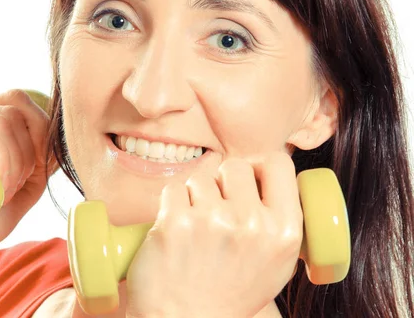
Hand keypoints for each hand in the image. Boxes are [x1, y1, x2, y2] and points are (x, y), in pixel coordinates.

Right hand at [0, 89, 57, 259]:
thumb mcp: (22, 180)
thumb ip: (42, 156)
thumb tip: (63, 130)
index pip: (15, 99)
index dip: (40, 126)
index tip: (40, 165)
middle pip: (12, 110)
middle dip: (29, 152)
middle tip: (15, 188)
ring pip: (2, 120)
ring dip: (17, 160)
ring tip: (5, 191)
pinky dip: (4, 157)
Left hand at [125, 152, 301, 317]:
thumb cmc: (230, 292)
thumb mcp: (276, 263)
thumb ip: (280, 221)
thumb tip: (272, 179)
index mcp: (285, 232)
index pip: (278, 163)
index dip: (260, 166)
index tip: (248, 177)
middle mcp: (253, 224)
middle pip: (235, 166)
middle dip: (223, 183)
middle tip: (215, 209)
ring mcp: (213, 221)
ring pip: (201, 177)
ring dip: (195, 196)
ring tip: (195, 228)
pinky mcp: (176, 222)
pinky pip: (174, 189)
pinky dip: (171, 205)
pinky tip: (176, 230)